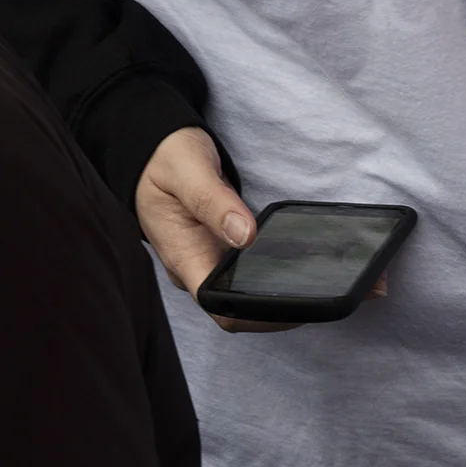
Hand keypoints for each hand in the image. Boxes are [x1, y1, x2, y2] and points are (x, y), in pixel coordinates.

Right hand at [137, 126, 293, 332]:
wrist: (150, 149)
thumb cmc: (164, 158)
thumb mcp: (188, 171)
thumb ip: (214, 203)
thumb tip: (245, 236)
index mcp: (182, 256)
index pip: (219, 308)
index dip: (255, 316)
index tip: (292, 306)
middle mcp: (192, 265)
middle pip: (234, 307)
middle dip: (272, 309)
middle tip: (315, 293)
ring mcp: (203, 258)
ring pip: (239, 290)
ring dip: (271, 291)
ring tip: (311, 281)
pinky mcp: (213, 248)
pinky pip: (240, 270)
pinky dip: (264, 271)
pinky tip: (291, 262)